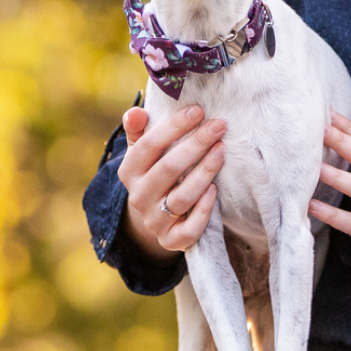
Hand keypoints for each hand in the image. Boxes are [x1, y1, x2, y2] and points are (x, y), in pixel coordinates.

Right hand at [117, 105, 228, 259]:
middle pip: (168, 169)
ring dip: (204, 172)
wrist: (154, 219)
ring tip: (221, 151)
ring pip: (181, 198)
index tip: (198, 110)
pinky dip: (203, 210)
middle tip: (218, 126)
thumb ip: (138, 130)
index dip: (174, 127)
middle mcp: (139, 197)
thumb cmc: (154, 173)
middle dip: (196, 145)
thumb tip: (135, 112)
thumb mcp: (142, 152)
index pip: (149, 146)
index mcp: (129, 172)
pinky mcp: (172, 240)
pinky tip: (215, 190)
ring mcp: (155, 221)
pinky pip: (190, 228)